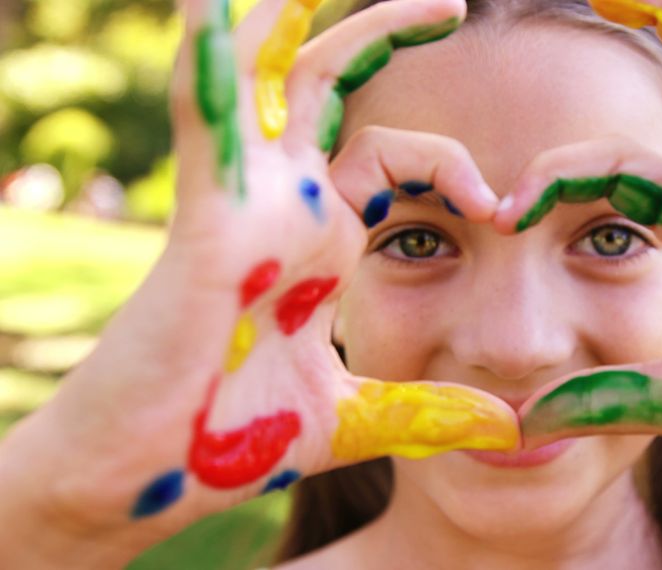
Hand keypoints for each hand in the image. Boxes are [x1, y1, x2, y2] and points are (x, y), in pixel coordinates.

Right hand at [1, 0, 516, 549]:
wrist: (152, 477)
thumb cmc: (233, 436)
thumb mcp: (353, 412)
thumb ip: (424, 407)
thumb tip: (503, 424)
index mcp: (320, 238)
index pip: (389, 157)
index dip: (451, 167)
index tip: (502, 211)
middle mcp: (283, 205)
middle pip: (330, 88)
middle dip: (385, 34)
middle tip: (453, 4)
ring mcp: (244, 202)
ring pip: (267, 77)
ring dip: (300, 19)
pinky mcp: (208, 217)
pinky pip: (206, 116)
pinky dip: (210, 57)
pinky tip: (218, 5)